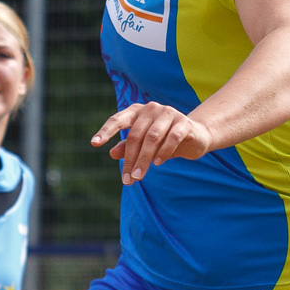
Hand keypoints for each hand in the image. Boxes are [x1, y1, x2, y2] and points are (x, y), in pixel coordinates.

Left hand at [92, 102, 212, 184]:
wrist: (195, 136)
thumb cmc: (164, 139)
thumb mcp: (144, 144)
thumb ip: (128, 147)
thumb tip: (112, 153)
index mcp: (137, 111)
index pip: (118, 119)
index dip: (106, 131)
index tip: (94, 143)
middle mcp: (152, 109)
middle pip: (136, 135)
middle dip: (130, 159)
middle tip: (127, 180)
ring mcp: (169, 113)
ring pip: (152, 137)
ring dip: (144, 159)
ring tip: (139, 176)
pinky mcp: (184, 123)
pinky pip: (172, 137)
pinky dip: (163, 152)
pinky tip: (158, 163)